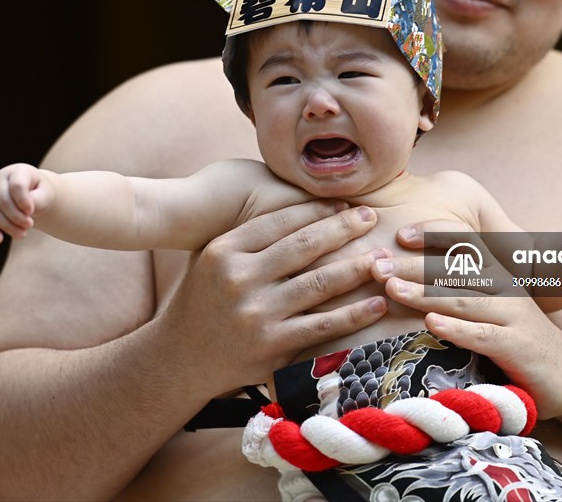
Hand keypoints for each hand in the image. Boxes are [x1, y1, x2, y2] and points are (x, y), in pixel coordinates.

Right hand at [0, 163, 54, 243]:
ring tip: (23, 234)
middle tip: (30, 225)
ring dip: (7, 226)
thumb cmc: (40, 193)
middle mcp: (0, 179)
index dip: (23, 201)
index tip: (31, 211)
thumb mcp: (45, 194)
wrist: (32, 194)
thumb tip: (24, 211)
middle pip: (4, 201)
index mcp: (18, 171)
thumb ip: (37, 200)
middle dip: (17, 217)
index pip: (17, 185)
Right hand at [162, 201, 388, 390]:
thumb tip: (302, 206)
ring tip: (382, 257)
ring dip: (356, 268)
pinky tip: (377, 302)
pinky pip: (323, 325)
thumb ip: (249, 237)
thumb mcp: (213, 259)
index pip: (280, 221)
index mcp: (224, 250)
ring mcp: (256, 314)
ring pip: (319, 284)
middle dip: (344, 228)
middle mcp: (239, 279)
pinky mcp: (272, 346)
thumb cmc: (204, 301)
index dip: (317, 210)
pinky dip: (354, 314)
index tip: (344, 204)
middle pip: (304, 246)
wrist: (180, 358)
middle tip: (371, 216)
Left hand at [372, 220, 561, 420]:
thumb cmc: (521, 342)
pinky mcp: (517, 347)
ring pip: (462, 299)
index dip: (434, 236)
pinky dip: (455, 328)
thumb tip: (413, 279)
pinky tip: (430, 322)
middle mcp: (506, 289)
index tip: (399, 234)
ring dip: (424, 293)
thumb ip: (464, 293)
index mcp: (498, 275)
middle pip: (454, 271)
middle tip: (376, 264)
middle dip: (412, 265)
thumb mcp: (494, 310)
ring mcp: (513, 316)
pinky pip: (482, 335)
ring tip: (391, 288)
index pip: (465, 245)